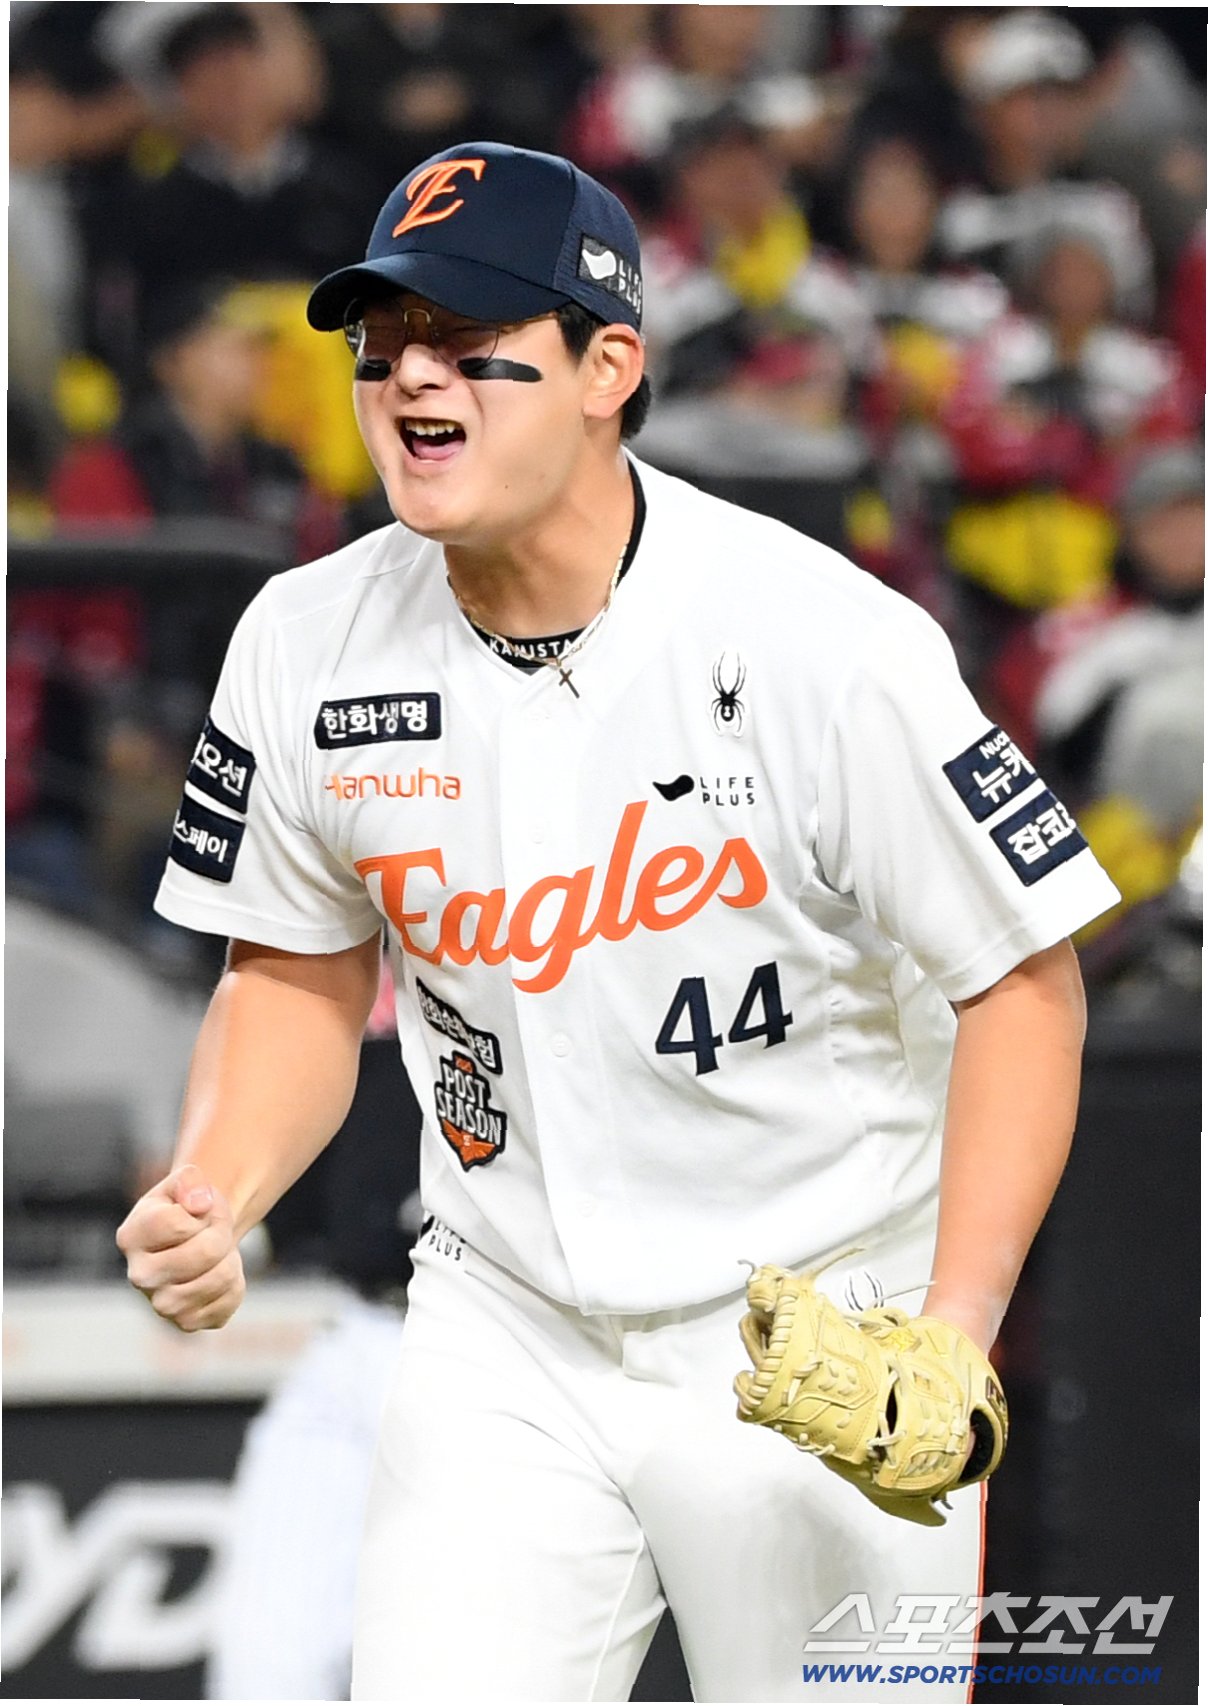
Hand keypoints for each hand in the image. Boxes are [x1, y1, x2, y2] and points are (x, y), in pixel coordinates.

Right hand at [116, 1163, 245, 1331]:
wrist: (193, 1241)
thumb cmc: (188, 1208)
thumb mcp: (186, 1183)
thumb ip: (190, 1181)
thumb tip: (199, 1203)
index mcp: (130, 1237)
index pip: (180, 1223)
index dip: (206, 1207)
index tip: (202, 1207)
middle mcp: (139, 1276)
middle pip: (207, 1252)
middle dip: (222, 1231)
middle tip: (215, 1229)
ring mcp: (161, 1305)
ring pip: (222, 1277)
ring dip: (229, 1257)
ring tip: (215, 1252)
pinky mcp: (187, 1323)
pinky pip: (231, 1298)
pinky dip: (235, 1281)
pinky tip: (215, 1274)